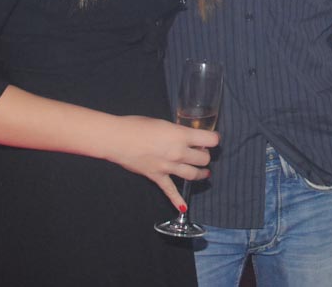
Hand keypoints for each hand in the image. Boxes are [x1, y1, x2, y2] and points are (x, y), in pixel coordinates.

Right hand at [104, 115, 218, 210]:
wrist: (117, 138)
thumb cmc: (138, 125)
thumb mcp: (165, 123)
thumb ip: (178, 132)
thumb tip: (186, 137)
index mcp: (182, 136)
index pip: (210, 140)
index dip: (213, 139)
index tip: (212, 139)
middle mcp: (178, 153)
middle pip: (204, 159)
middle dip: (205, 156)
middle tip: (201, 153)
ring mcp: (168, 167)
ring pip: (193, 174)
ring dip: (200, 173)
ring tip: (204, 172)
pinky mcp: (156, 176)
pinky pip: (170, 191)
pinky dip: (177, 200)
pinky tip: (183, 207)